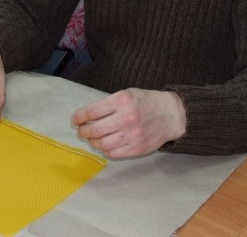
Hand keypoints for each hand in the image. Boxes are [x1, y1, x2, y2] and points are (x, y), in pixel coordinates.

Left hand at [71, 89, 186, 158]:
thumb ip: (108, 104)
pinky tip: (104, 145)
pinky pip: (114, 153)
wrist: (171, 115)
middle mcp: (127, 118)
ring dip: (92, 142)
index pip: (92, 111)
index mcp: (122, 101)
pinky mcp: (138, 148)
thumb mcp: (126, 94)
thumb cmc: (145, 102)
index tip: (75, 119)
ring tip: (91, 138)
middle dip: (83, 131)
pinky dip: (105, 151)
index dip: (79, 117)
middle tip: (81, 131)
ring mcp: (133, 135)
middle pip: (95, 129)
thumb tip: (86, 116)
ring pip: (102, 144)